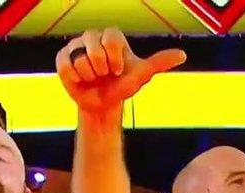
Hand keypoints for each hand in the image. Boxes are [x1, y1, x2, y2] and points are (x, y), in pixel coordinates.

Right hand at [55, 28, 185, 113]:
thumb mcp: (141, 75)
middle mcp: (93, 37)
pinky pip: (65, 66)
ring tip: (93, 78)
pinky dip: (74, 78)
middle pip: (94, 49)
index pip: (112, 39)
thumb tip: (182, 55)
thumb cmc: (122, 87)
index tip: (118, 70)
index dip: (115, 59)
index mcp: (112, 36)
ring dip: (89, 76)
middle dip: (102, 69)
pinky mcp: (62, 58)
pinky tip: (81, 80)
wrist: (103, 104)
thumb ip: (159, 63)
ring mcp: (76, 46)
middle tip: (105, 75)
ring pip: (80, 59)